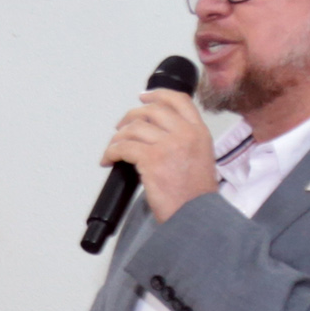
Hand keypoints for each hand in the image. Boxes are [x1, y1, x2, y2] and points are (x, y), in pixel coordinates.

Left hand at [103, 86, 218, 219]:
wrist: (195, 216)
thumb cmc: (195, 196)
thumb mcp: (200, 158)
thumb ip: (184, 140)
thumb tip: (156, 132)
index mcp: (199, 132)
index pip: (179, 100)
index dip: (157, 94)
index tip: (143, 96)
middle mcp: (185, 134)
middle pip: (151, 111)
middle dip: (130, 117)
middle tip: (121, 127)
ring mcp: (168, 145)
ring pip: (134, 128)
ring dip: (117, 137)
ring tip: (113, 148)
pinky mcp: (151, 160)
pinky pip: (123, 147)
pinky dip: (111, 152)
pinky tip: (109, 159)